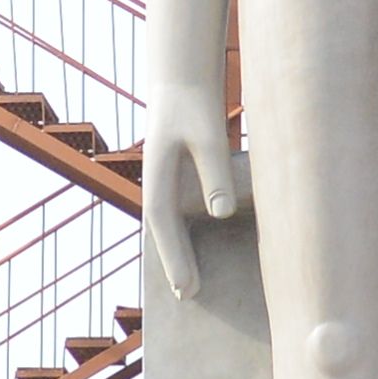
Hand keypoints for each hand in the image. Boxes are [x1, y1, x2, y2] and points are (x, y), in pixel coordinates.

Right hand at [145, 98, 248, 299]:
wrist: (183, 80)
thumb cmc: (196, 105)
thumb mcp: (209, 136)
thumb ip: (215, 173)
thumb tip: (221, 213)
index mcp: (157, 176)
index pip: (163, 224)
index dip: (174, 259)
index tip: (186, 289)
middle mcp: (156, 184)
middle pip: (163, 233)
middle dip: (174, 264)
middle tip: (188, 298)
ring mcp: (164, 182)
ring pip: (169, 227)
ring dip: (177, 253)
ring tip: (189, 285)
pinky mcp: (178, 178)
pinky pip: (179, 216)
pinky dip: (184, 237)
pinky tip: (198, 250)